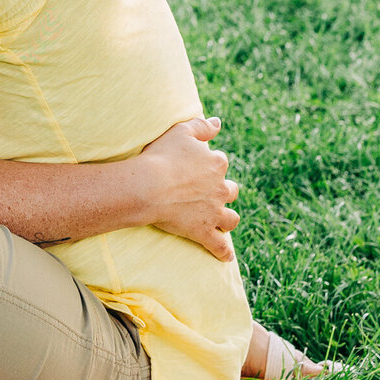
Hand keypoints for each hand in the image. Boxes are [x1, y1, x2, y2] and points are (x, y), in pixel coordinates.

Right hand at [139, 116, 239, 261]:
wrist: (149, 186)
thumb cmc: (162, 156)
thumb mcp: (181, 131)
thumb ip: (202, 126)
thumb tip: (218, 122)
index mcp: (216, 164)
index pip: (220, 162)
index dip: (209, 164)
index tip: (197, 166)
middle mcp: (220, 188)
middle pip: (230, 191)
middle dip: (224, 191)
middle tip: (210, 193)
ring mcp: (214, 212)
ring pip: (230, 219)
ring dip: (227, 219)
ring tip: (222, 221)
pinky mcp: (204, 232)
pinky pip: (219, 246)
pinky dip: (223, 252)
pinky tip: (226, 256)